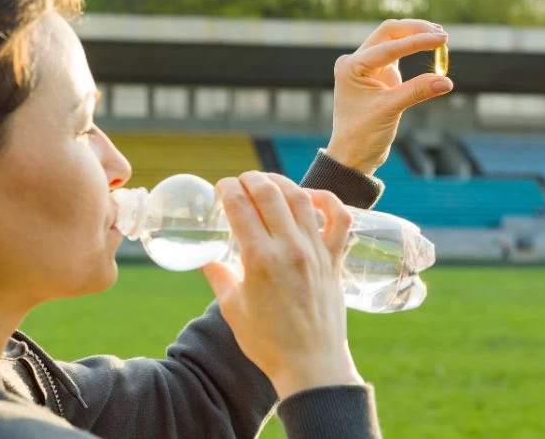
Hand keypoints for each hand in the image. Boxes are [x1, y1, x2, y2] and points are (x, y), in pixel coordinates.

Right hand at [201, 172, 361, 399]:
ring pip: (301, 198)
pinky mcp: (334, 259)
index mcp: (259, 259)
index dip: (227, 189)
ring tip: (269, 182)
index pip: (240, 206)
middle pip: (269, 193)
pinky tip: (313, 197)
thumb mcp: (233, 308)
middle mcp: (289, 248)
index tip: (221, 187)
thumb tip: (205, 259)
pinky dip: (328, 200)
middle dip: (250, 179)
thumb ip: (218, 276)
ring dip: (282, 182)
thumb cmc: (268, 342)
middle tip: (241, 181)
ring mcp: (316, 252)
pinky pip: (340, 219)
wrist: (311, 365)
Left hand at [326, 19, 452, 174]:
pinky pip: (397, 54)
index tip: (442, 39)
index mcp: (351, 67)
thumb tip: (446, 81)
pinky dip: (413, 50)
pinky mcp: (377, 74)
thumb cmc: (363, 135)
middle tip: (442, 35)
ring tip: (441, 39)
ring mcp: (366, 66)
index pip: (389, 46)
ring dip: (415, 37)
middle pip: (389, 33)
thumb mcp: (390, 110)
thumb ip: (417, 91)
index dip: (417, 42)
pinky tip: (431, 48)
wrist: (352, 155)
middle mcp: (355, 61)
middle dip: (416, 31)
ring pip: (393, 40)